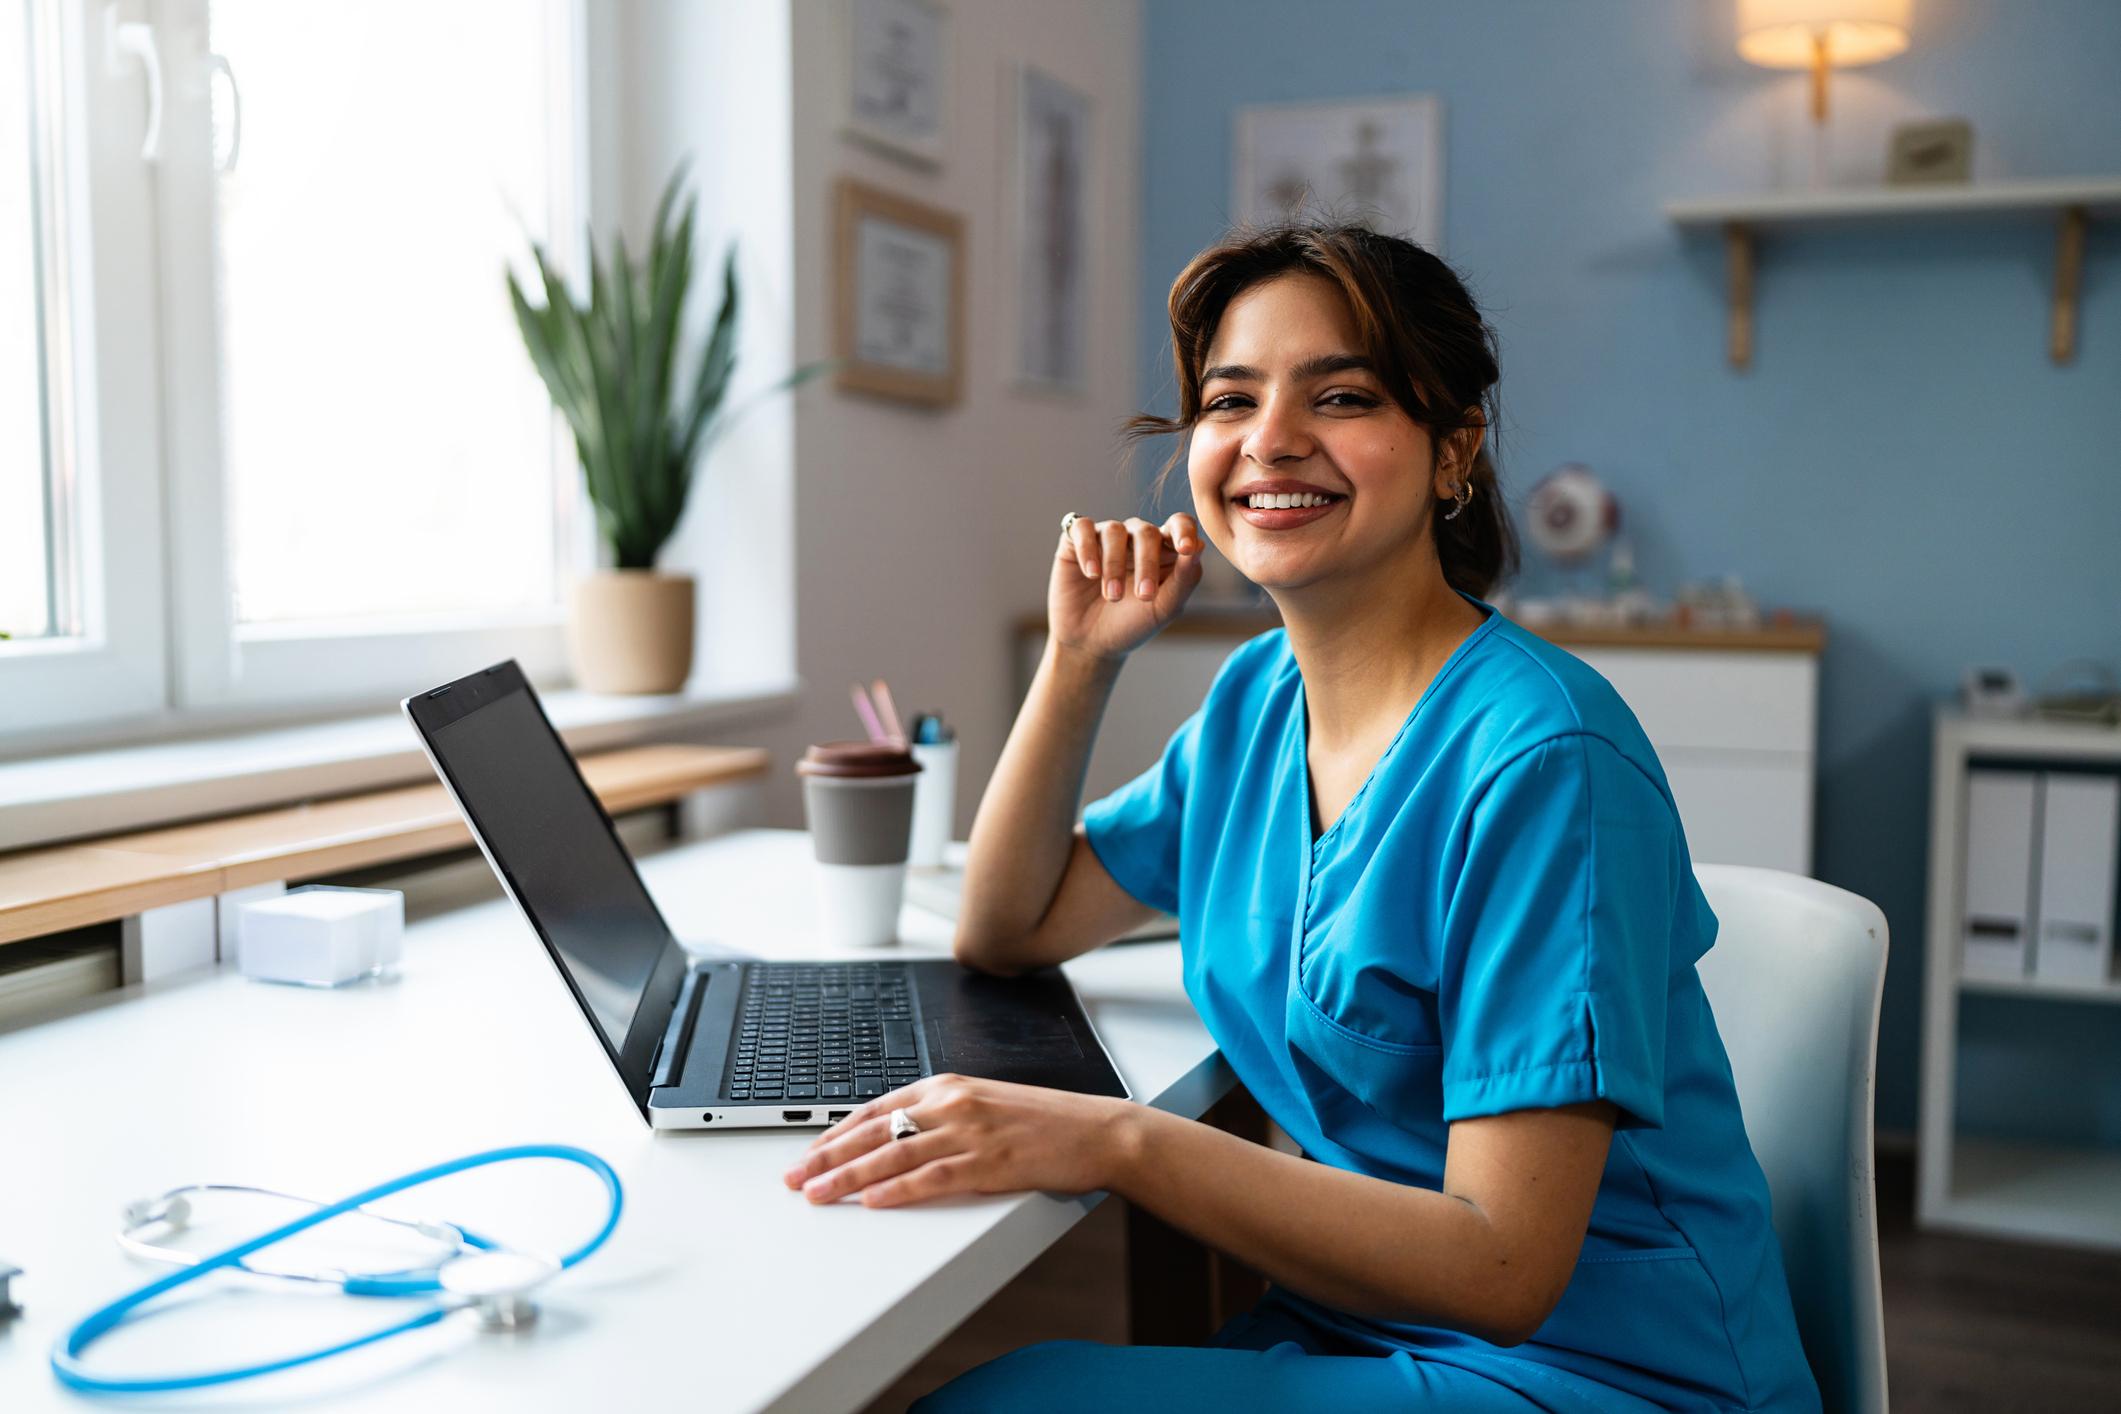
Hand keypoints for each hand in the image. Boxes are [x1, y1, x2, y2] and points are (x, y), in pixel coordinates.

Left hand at [781, 1074, 1135, 1206]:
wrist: (1097, 1130)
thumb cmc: (1044, 1122)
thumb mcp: (984, 1105)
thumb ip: (942, 1117)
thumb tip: (896, 1140)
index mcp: (948, 1085)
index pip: (876, 1109)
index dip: (836, 1132)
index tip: (808, 1152)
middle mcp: (952, 1103)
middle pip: (874, 1131)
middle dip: (827, 1156)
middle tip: (795, 1178)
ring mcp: (970, 1132)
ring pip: (893, 1154)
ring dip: (848, 1176)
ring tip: (818, 1194)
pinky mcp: (989, 1162)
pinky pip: (931, 1177)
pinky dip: (897, 1189)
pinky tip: (871, 1200)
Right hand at [1049, 513, 1203, 663]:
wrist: (1090, 644)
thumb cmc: (1131, 625)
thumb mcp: (1164, 609)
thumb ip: (1185, 579)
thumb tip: (1199, 546)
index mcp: (1164, 550)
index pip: (1179, 524)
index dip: (1184, 530)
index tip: (1186, 549)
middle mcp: (1135, 538)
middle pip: (1147, 532)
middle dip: (1148, 563)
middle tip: (1145, 596)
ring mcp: (1105, 537)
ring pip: (1114, 531)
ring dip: (1115, 564)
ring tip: (1113, 596)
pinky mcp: (1075, 541)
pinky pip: (1082, 528)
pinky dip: (1088, 549)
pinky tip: (1091, 574)